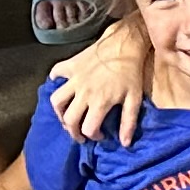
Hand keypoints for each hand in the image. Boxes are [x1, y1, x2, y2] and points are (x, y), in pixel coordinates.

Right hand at [43, 23, 149, 144]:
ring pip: (56, 101)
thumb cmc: (130, 73)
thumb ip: (128, 123)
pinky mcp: (70, 65)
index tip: (100, 135)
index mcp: (99, 102)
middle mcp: (83, 92)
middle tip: (79, 134)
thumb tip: (124, 144)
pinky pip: (55, 74)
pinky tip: (63, 87)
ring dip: (59, 112)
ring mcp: (74, 78)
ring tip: (67, 115)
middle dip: (73, 131)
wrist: (124, 45)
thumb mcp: (134, 99)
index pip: (87, 129)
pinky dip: (55, 82)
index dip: (93, 136)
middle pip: (68, 120)